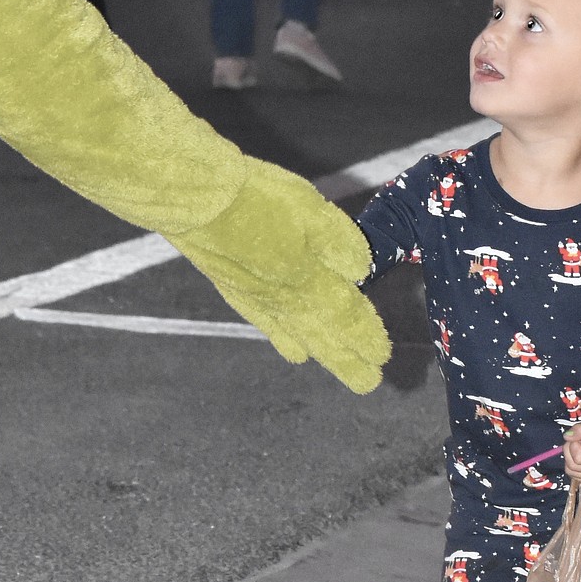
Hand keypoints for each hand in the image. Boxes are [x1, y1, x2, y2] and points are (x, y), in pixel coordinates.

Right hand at [175, 156, 391, 393]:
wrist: (198, 203)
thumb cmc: (257, 198)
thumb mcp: (310, 209)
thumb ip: (338, 242)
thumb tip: (360, 270)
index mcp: (310, 279)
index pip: (346, 314)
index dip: (365, 335)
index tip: (382, 356)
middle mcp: (287, 299)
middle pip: (324, 335)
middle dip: (348, 359)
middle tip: (368, 383)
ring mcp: (260, 299)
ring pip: (298, 336)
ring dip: (322, 354)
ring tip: (341, 370)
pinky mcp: (235, 292)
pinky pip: (268, 326)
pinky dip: (285, 341)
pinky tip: (293, 351)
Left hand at [563, 419, 580, 482]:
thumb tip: (567, 436)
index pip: (578, 457)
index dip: (575, 445)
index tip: (580, 438)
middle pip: (572, 464)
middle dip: (570, 450)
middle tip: (578, 441)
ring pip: (570, 470)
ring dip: (570, 457)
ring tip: (579, 448)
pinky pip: (572, 473)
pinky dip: (571, 463)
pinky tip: (578, 455)